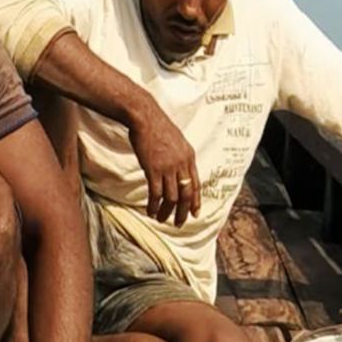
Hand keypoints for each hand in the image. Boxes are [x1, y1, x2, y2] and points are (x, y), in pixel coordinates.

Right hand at [128, 104, 199, 227]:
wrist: (145, 117)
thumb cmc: (157, 126)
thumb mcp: (176, 140)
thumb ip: (179, 156)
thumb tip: (178, 169)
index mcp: (189, 157)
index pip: (196, 184)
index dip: (196, 201)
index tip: (195, 213)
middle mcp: (181, 164)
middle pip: (186, 194)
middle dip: (183, 212)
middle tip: (179, 223)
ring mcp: (168, 167)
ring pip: (172, 197)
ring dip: (167, 211)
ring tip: (162, 219)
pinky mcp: (153, 169)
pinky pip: (156, 193)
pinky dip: (154, 205)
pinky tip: (150, 211)